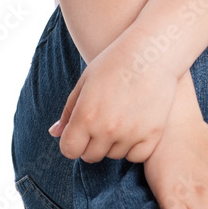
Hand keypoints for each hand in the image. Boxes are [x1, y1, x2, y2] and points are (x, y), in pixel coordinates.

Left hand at [48, 38, 178, 162]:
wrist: (151, 52)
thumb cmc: (115, 63)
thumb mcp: (85, 82)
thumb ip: (69, 111)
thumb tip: (54, 133)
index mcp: (85, 116)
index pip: (69, 150)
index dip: (73, 142)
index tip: (81, 132)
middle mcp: (107, 128)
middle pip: (91, 156)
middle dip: (92, 143)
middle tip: (104, 121)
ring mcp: (131, 133)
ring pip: (115, 154)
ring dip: (115, 143)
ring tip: (122, 117)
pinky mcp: (152, 134)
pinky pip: (137, 156)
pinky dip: (135, 146)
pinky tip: (136, 126)